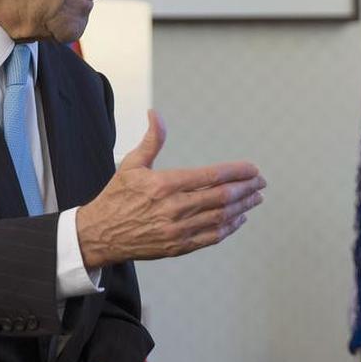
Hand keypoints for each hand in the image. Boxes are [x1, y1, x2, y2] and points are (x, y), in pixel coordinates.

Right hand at [77, 110, 266, 267]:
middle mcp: (173, 208)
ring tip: (256, 198)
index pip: (211, 176)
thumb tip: (155, 114)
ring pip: (220, 217)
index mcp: (164, 185)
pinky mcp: (177, 247)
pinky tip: (239, 218)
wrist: (99, 234)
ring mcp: (177, 230)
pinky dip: (228, 227)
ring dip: (242, 207)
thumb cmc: (115, 198)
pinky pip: (210, 237)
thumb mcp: (131, 165)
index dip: (237, 172)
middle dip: (246, 188)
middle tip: (261, 182)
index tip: (252, 169)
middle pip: (221, 197)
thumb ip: (151, 140)